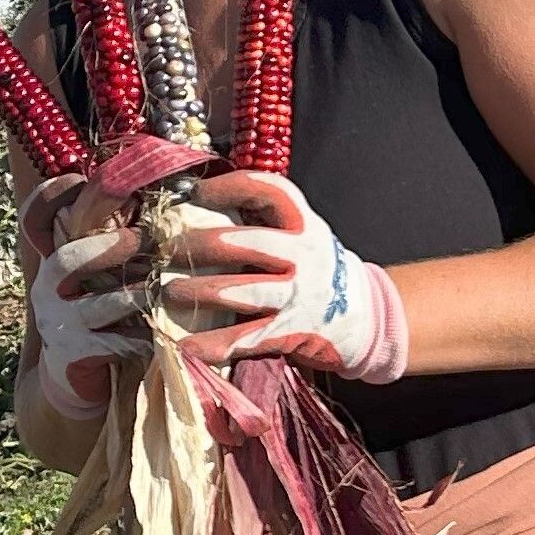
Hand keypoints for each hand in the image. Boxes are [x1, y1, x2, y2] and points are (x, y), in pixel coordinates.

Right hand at [24, 180, 148, 419]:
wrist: (75, 381)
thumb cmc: (101, 319)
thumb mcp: (100, 278)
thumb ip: (116, 245)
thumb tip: (162, 201)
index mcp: (55, 259)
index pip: (36, 218)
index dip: (53, 195)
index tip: (81, 180)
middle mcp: (48, 287)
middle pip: (65, 260)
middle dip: (108, 248)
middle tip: (146, 240)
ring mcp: (57, 323)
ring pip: (97, 305)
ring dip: (136, 296)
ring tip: (164, 290)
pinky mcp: (71, 357)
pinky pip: (111, 345)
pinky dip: (141, 339)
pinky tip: (163, 333)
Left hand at [151, 171, 404, 379]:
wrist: (365, 316)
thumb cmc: (315, 270)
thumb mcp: (300, 236)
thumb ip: (262, 222)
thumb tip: (196, 208)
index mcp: (303, 225)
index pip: (272, 192)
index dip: (233, 187)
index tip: (198, 193)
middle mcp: (305, 256)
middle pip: (252, 242)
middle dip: (205, 244)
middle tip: (169, 249)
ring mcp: (300, 296)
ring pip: (248, 291)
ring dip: (205, 291)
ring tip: (170, 292)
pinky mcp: (293, 332)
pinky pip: (250, 338)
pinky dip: (217, 344)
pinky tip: (189, 346)